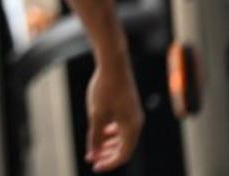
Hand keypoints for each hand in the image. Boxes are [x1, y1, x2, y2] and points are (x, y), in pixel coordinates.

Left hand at [84, 55, 143, 171]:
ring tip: (94, 148)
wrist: (113, 63)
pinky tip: (100, 132)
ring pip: (122, 137)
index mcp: (132, 127)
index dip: (109, 163)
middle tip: (92, 159)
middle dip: (107, 155)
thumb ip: (95, 136)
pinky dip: (111, 132)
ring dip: (108, 144)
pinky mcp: (128, 106)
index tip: (94, 167)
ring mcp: (133, 114)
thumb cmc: (105, 88)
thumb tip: (93, 154)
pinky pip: (122, 126)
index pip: (123, 155)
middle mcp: (136, 122)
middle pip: (124, 147)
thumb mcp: (97, 115)